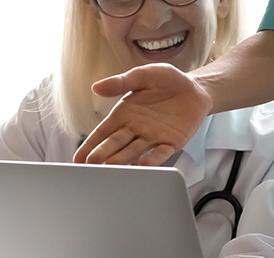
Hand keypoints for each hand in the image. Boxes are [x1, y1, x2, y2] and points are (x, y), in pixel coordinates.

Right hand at [73, 63, 211, 165]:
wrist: (195, 88)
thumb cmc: (167, 80)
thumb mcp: (142, 75)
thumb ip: (121, 82)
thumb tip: (96, 87)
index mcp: (124, 114)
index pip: (103, 132)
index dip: (90, 144)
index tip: (78, 159)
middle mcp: (135, 129)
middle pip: (115, 144)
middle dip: (103, 153)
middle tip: (91, 164)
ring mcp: (153, 137)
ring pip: (134, 150)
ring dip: (123, 158)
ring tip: (112, 165)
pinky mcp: (171, 142)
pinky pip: (161, 152)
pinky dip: (154, 159)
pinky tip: (144, 163)